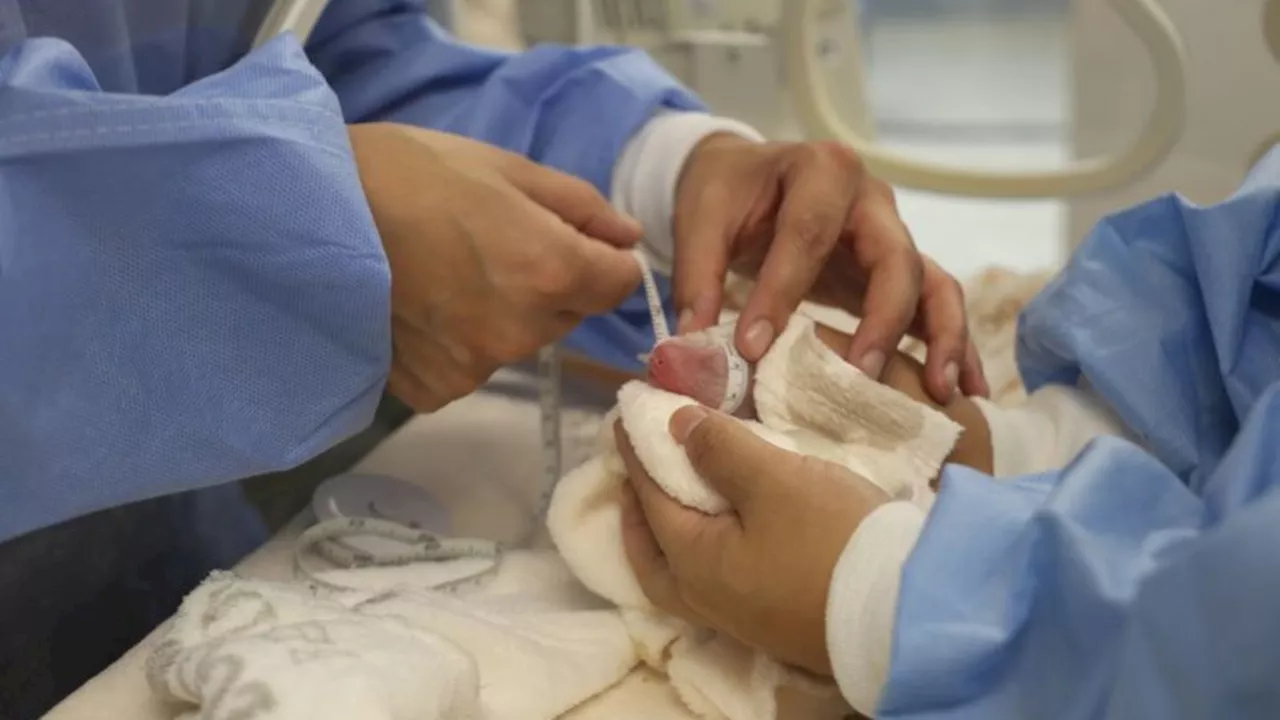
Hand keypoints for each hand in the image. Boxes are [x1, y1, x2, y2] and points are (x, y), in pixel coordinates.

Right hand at [349, 123, 642, 410]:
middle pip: (568, 313)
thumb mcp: (504, 167)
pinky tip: (419, 305)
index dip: (601, 257)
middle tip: (487, 242)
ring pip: (518, 340)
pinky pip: (469, 366)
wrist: (304, 214)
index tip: (569, 237)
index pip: (619, 284)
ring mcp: (475, 367)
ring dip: (502, 313)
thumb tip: (627, 238)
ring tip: (444, 271)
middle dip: (549, 282)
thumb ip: (579, 207)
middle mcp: (522, 331)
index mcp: (550, 270)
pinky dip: (455, 342)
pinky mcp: (433, 388)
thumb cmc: (407, 174)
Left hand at [615, 407, 887, 674]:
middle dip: (639, 514)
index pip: (649, 498)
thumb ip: (720, 450)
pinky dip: (708, 549)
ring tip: (681, 500)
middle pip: (653, 557)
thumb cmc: (832, 539)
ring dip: (672, 535)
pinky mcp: (778, 622)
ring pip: (685, 576)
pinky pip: (720, 582)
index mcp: (693, 563)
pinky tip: (731, 530)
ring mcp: (744, 618)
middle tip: (636, 476)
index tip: (623, 417)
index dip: (635, 453)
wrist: (905, 611)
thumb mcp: (774, 480)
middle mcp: (708, 599)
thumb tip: (675, 425)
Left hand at [673, 133, 987, 401]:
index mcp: (820, 171)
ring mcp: (894, 236)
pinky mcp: (899, 272)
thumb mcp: (702, 217)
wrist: (748, 177)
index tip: (752, 349)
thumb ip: (697, 274)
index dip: (782, 291)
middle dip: (883, 319)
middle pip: (895, 257)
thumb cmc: (728, 194)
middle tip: (862, 376)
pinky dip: (953, 345)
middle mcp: (871, 200)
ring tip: (940, 392)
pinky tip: (966, 391)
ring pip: (934, 282)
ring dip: (942, 337)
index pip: (807, 233)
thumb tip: (695, 342)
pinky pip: (938, 304)